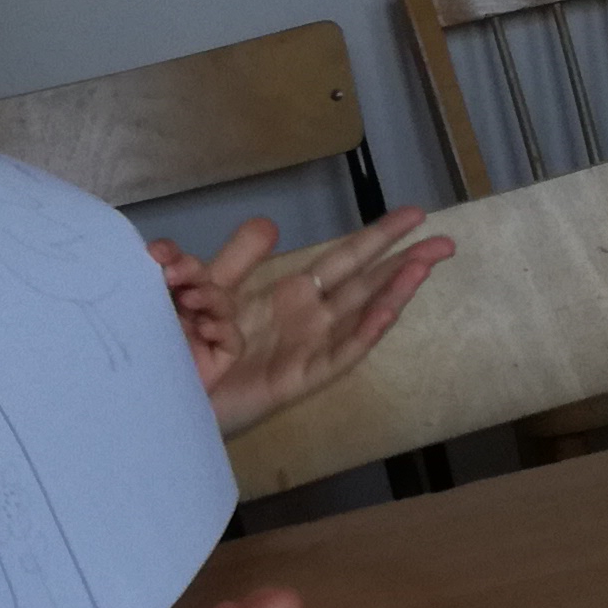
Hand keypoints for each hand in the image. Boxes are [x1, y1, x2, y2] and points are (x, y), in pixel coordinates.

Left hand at [152, 210, 457, 436]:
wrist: (162, 391)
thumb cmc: (185, 345)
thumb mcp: (207, 286)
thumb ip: (236, 258)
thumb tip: (272, 223)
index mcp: (290, 296)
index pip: (344, 260)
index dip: (377, 237)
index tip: (414, 215)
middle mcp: (307, 320)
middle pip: (366, 284)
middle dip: (404, 260)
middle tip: (445, 240)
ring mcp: (307, 349)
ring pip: (362, 315)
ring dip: (395, 290)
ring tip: (425, 263)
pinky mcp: (297, 379)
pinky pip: (339, 355)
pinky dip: (365, 333)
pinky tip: (388, 310)